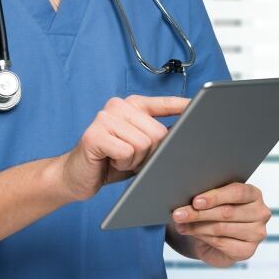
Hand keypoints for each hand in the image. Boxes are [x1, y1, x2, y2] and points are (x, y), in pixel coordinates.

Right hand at [56, 95, 188, 200]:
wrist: (75, 176)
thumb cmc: (112, 161)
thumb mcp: (141, 147)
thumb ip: (159, 136)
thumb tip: (188, 134)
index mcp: (133, 105)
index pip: (164, 103)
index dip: (183, 106)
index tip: (202, 105)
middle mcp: (119, 106)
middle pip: (158, 132)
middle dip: (151, 153)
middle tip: (132, 157)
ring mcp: (105, 118)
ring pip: (144, 144)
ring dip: (135, 160)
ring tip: (120, 159)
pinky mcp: (94, 134)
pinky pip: (127, 152)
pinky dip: (123, 164)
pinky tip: (110, 161)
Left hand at [170, 182, 270, 267]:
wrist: (215, 238)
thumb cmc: (215, 213)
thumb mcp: (212, 201)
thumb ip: (206, 198)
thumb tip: (189, 201)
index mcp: (253, 194)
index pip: (237, 192)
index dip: (215, 197)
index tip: (196, 201)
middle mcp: (260, 213)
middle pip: (227, 212)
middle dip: (199, 214)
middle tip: (178, 214)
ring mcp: (256, 233)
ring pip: (221, 228)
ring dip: (197, 227)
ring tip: (181, 225)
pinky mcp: (248, 250)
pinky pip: (221, 243)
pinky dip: (204, 238)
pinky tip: (194, 235)